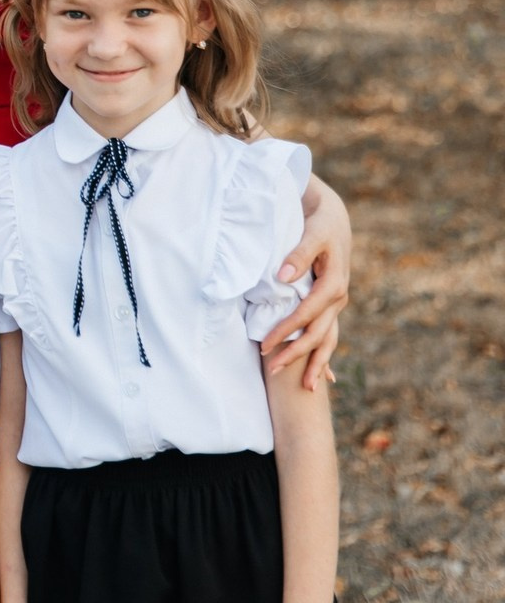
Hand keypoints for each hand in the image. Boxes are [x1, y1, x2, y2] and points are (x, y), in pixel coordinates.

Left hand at [262, 178, 350, 389]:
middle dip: (296, 354)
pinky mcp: (331, 303)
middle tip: (272, 371)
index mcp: (333, 284)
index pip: (306, 314)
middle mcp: (338, 298)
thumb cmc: (319, 224)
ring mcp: (336, 304)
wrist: (334, 218)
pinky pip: (329, 333)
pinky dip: (325, 353)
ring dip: (314, 362)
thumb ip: (298, 255)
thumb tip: (283, 277)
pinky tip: (324, 375)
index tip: (267, 345)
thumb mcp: (311, 233)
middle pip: (318, 334)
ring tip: (304, 387)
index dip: (286, 331)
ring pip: (327, 339)